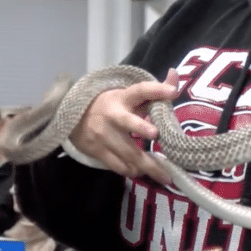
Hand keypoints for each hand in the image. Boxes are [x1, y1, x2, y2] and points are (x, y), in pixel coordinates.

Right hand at [69, 68, 179, 184]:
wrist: (75, 117)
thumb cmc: (112, 106)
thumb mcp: (129, 96)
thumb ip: (154, 90)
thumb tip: (175, 74)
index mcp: (123, 98)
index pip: (140, 90)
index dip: (156, 90)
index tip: (173, 91)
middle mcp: (113, 115)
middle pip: (129, 123)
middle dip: (142, 129)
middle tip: (156, 135)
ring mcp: (104, 135)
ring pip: (127, 152)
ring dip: (148, 165)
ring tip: (165, 176)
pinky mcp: (97, 151)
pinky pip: (118, 165)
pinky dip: (133, 170)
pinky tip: (143, 172)